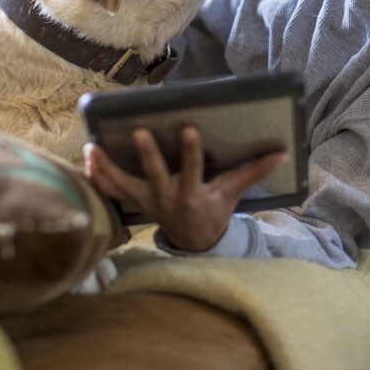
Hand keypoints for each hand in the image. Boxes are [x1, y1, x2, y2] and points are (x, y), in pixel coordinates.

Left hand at [83, 126, 287, 251]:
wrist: (194, 240)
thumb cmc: (214, 210)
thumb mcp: (233, 192)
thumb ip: (254, 172)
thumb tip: (281, 153)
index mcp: (192, 194)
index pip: (192, 171)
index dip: (191, 151)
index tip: (189, 129)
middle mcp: (167, 198)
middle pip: (154, 175)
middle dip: (147, 155)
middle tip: (139, 132)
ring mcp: (147, 202)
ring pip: (123, 185)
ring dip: (107, 168)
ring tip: (92, 148)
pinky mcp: (134, 202)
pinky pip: (112, 191)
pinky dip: (99, 176)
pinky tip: (88, 157)